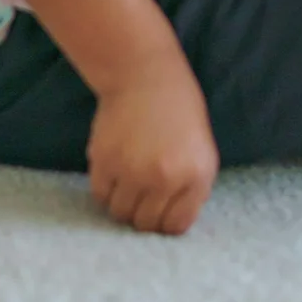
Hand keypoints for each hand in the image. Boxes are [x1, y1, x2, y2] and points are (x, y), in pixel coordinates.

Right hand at [87, 53, 217, 235]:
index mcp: (197, 176)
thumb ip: (191, 189)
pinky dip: (105, 189)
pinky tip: (113, 171)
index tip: (160, 211)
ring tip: (127, 183)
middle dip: (143, 215)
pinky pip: (100, 195)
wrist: (145, 74)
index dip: (166, 223)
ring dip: (122, 203)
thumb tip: (170, 226)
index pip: (175, 227)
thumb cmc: (178, 111)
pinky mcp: (105, 160)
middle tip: (141, 196)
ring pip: (120, 213)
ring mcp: (133, 171)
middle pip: (146, 224)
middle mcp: (166, 178)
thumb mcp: (201, 151)